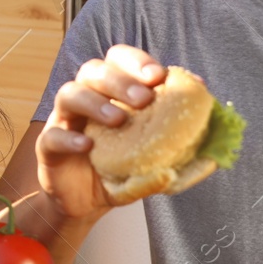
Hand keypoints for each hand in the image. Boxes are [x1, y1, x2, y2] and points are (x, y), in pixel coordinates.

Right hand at [37, 45, 163, 218]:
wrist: (86, 203)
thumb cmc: (120, 171)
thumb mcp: (154, 162)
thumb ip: (180, 156)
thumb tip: (214, 156)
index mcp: (111, 92)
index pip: (119, 60)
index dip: (138, 62)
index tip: (162, 76)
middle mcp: (86, 98)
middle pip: (94, 70)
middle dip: (121, 80)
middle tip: (145, 98)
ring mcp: (64, 120)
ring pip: (69, 93)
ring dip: (95, 102)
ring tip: (118, 120)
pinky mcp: (48, 146)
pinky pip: (52, 135)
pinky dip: (69, 138)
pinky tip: (87, 147)